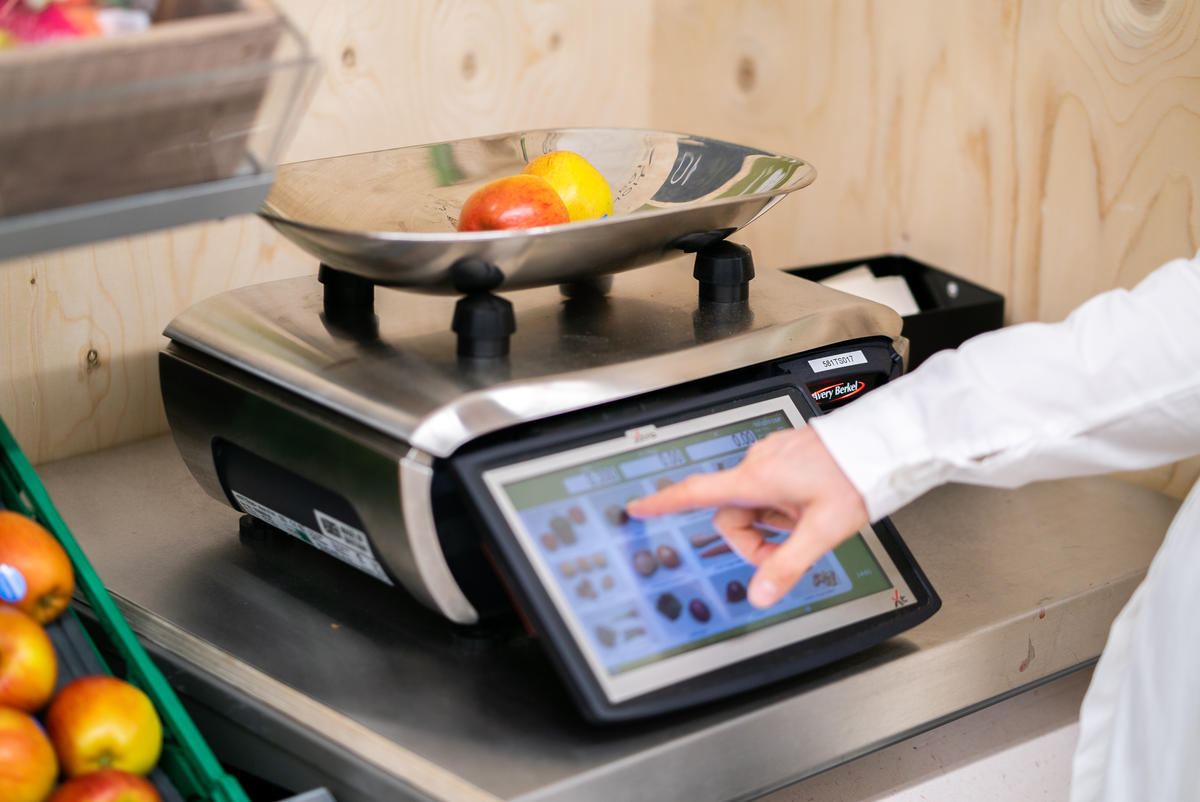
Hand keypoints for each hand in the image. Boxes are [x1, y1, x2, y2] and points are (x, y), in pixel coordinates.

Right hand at [625, 427, 868, 607]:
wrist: (885, 442)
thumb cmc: (857, 475)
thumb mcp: (822, 531)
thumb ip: (787, 565)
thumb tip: (760, 595)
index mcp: (757, 478)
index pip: (696, 492)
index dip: (663, 502)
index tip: (638, 507)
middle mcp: (758, 462)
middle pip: (733, 512)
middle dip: (756, 538)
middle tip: (790, 547)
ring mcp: (772, 456)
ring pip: (754, 502)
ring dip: (774, 521)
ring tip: (809, 520)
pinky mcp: (786, 454)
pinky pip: (770, 487)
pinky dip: (783, 505)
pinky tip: (810, 504)